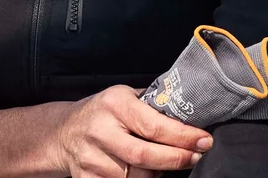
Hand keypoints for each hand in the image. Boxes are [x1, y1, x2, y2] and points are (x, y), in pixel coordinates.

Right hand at [49, 85, 212, 177]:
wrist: (63, 132)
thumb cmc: (103, 113)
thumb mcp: (125, 97)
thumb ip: (153, 105)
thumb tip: (191, 114)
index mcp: (114, 104)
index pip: (154, 126)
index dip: (183, 137)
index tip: (203, 140)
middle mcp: (100, 130)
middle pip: (145, 155)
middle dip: (176, 159)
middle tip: (195, 156)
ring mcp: (91, 157)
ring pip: (135, 176)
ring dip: (158, 172)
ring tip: (168, 162)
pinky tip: (147, 172)